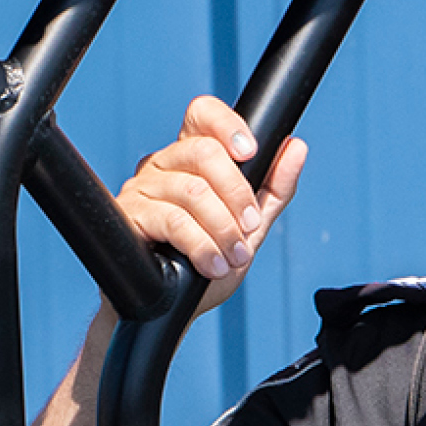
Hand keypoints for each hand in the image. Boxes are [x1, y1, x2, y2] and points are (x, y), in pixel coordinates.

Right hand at [117, 97, 306, 314]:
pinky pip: (171, 220)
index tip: (251, 152)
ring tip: (233, 257)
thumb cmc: (207, 263)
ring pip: (192, 190)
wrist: (175, 311)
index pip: (203, 114)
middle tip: (250, 227)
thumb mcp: (250, 227)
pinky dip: (202, 245)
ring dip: (223, 230)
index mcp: (190, 157)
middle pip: (204, 151)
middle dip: (238, 193)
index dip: (227, 125)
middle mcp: (162, 164)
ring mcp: (141, 188)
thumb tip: (296, 147)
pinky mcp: (128, 217)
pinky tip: (212, 265)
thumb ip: (273, 188)